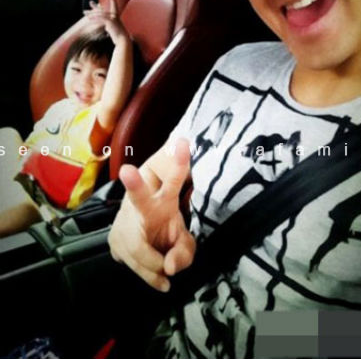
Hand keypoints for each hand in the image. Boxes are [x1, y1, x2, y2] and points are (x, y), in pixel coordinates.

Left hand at [83, 0, 129, 44]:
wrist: (123, 41)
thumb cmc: (119, 38)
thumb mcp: (114, 30)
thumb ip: (110, 26)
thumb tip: (106, 27)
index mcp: (117, 17)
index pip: (114, 6)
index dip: (113, 0)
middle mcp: (115, 16)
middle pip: (103, 10)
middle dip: (96, 6)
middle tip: (90, 2)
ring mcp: (113, 18)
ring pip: (100, 13)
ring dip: (91, 13)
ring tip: (84, 12)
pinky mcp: (110, 22)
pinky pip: (100, 19)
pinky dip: (94, 19)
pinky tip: (89, 19)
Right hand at [108, 138, 195, 291]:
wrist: (138, 236)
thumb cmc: (164, 229)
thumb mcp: (182, 239)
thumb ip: (184, 252)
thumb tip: (169, 267)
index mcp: (162, 199)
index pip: (173, 180)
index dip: (178, 163)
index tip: (183, 143)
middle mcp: (141, 206)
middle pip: (138, 196)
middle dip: (134, 184)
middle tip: (128, 171)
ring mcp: (124, 222)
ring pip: (140, 251)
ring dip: (156, 268)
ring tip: (166, 278)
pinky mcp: (113, 241)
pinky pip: (134, 266)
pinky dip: (150, 277)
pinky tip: (158, 280)